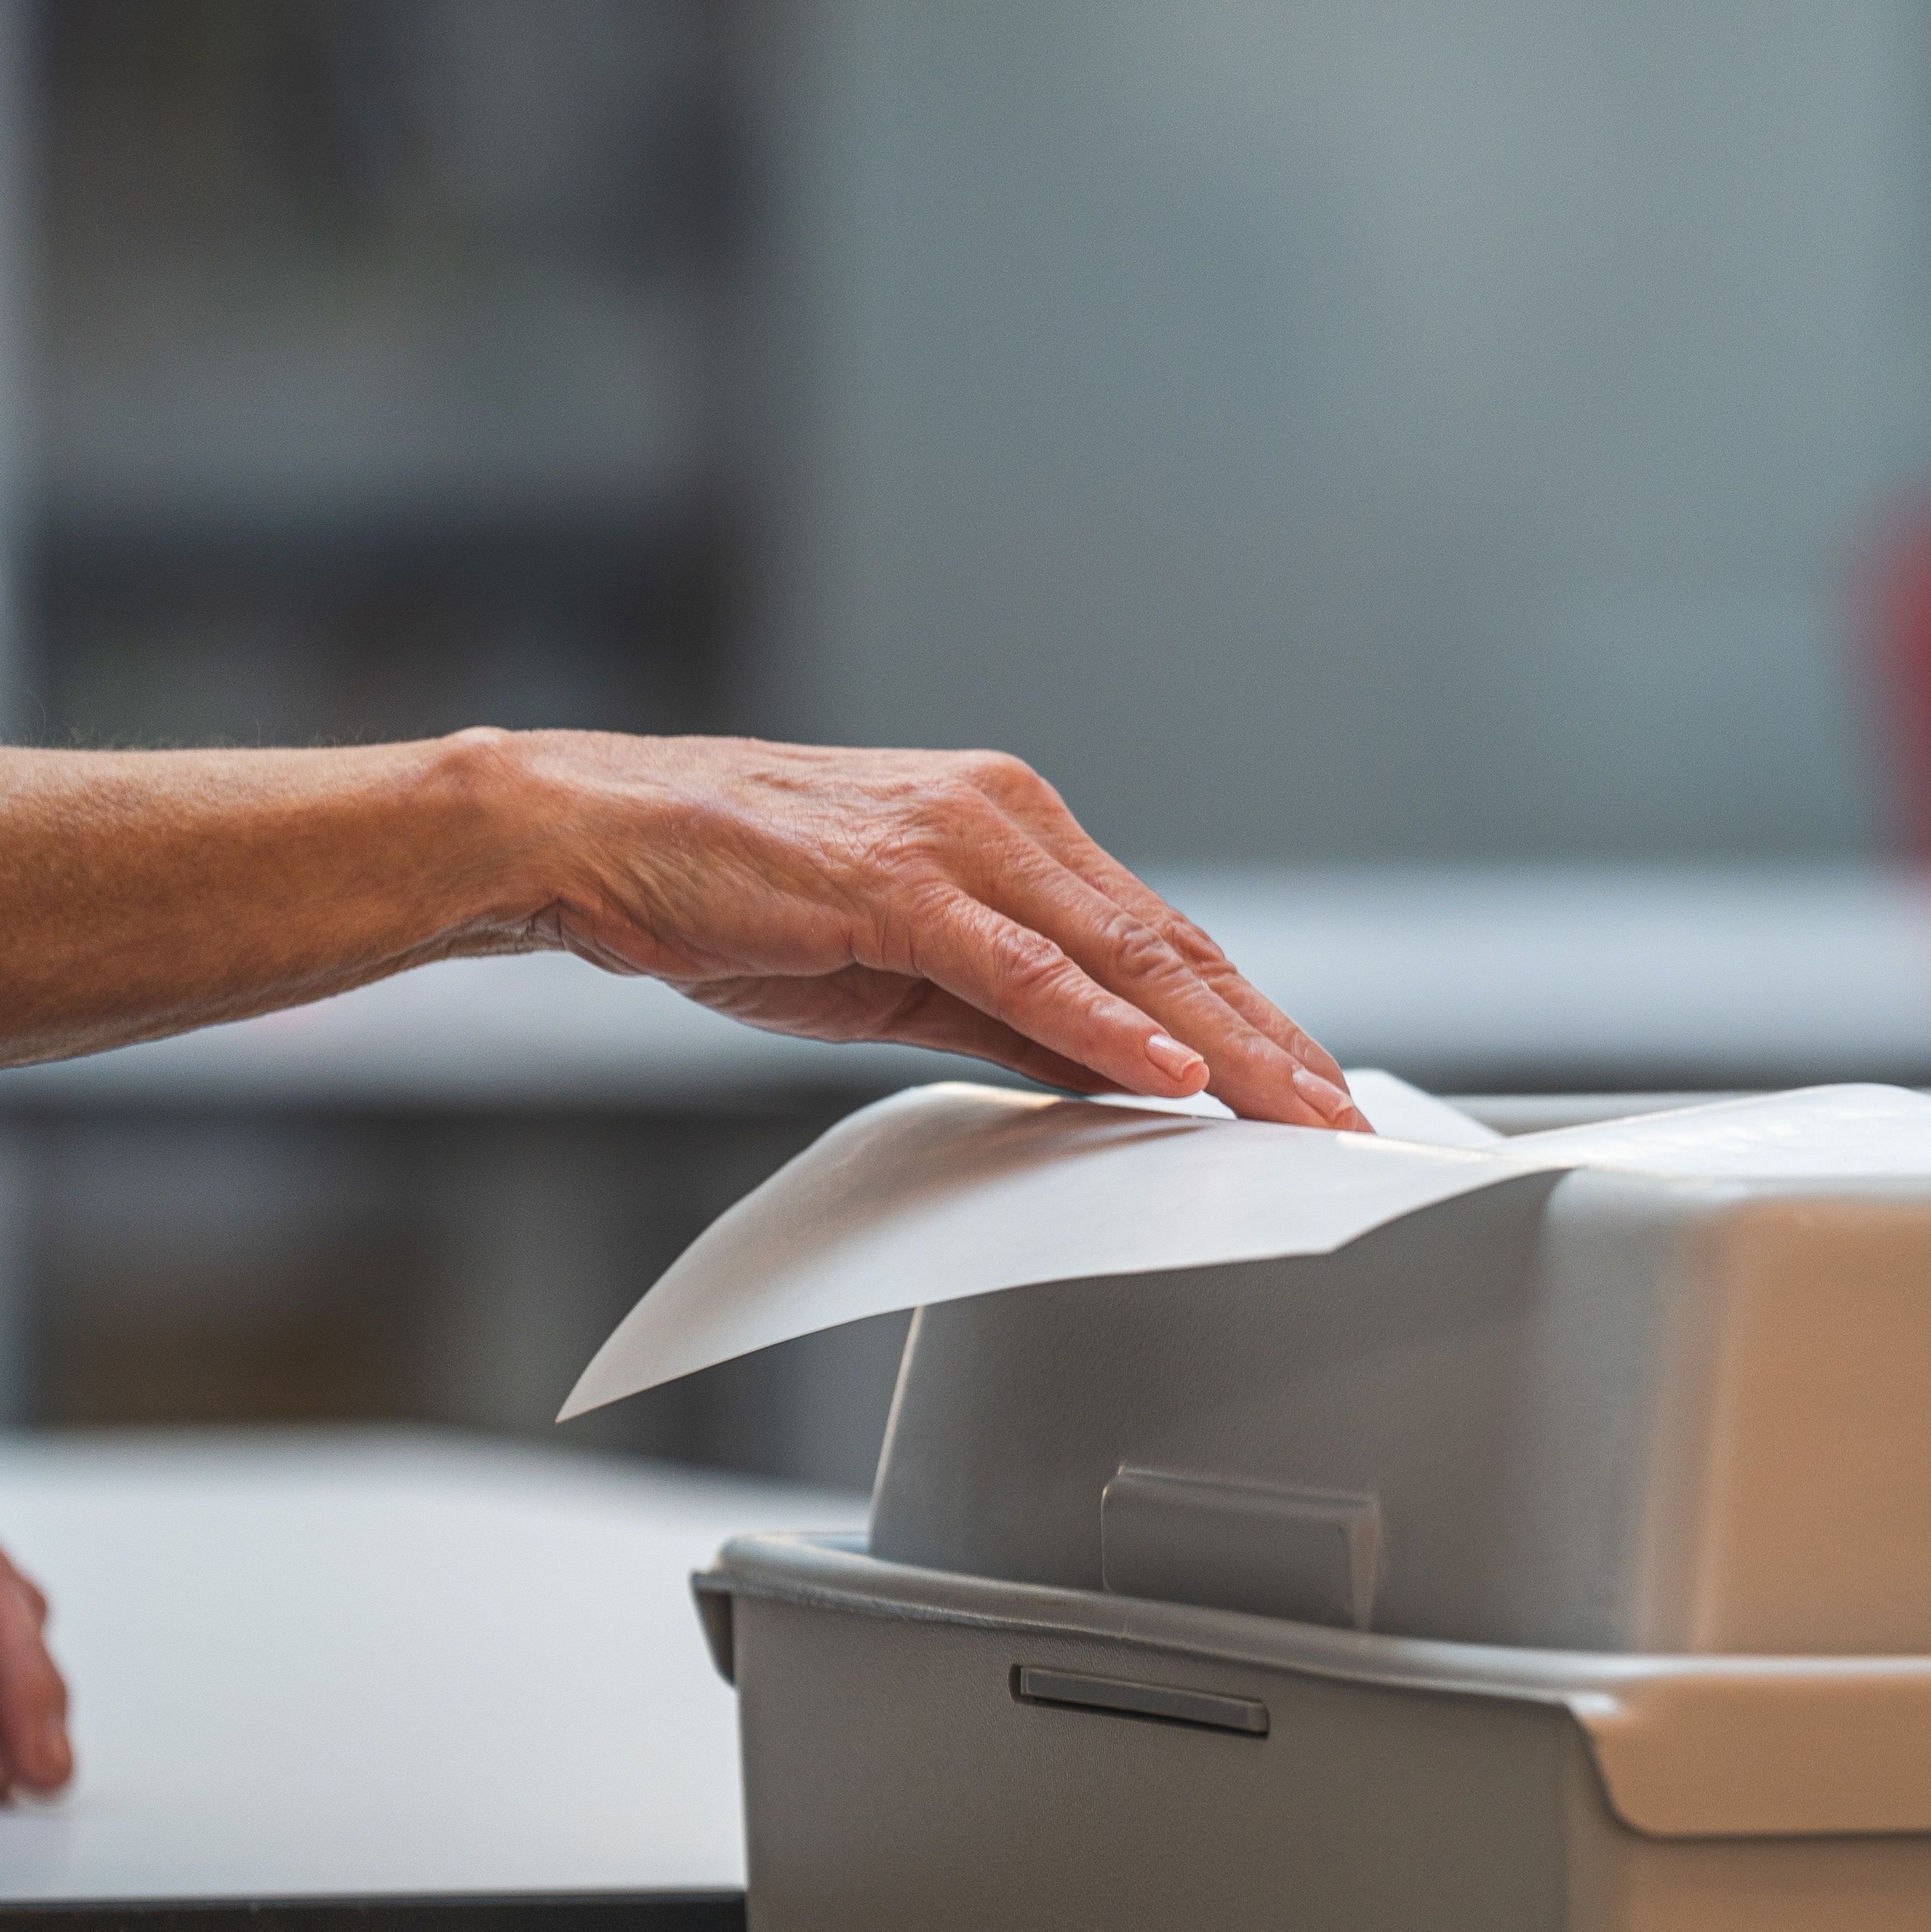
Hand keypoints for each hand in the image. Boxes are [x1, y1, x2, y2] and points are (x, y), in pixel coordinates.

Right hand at [488, 733, 1363, 1126]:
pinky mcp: (896, 884)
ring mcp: (954, 844)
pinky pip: (1025, 969)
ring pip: (1122, 956)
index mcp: (1009, 827)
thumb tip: (1112, 1073)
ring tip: (1292, 1105)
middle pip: (1168, 945)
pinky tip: (1169, 1072)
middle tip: (1340, 1113)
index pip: (1160, 936)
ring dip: (1221, 1043)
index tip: (1309, 1082)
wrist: (590, 834)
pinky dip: (1106, 1025)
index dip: (1247, 1015)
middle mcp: (1002, 818)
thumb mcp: (900, 968)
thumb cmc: (730, 890)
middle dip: (1266, 1038)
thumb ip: (1013, 1015)